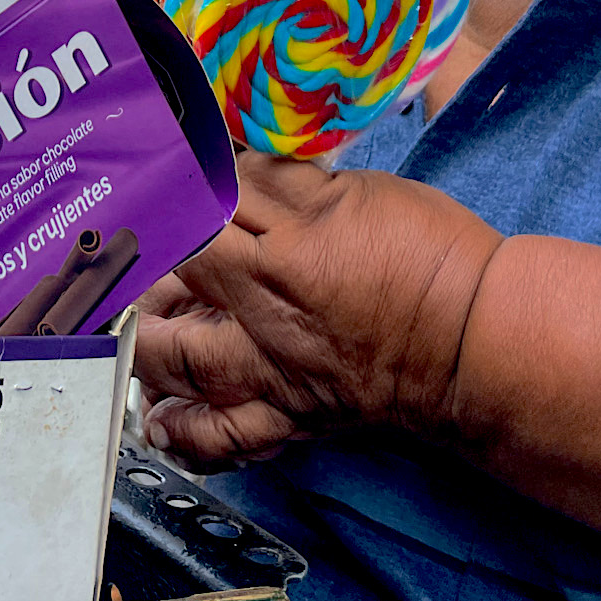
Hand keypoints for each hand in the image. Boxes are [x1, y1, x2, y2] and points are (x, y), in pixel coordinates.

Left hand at [134, 153, 501, 463]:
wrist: (479, 341)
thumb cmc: (433, 258)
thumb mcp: (357, 192)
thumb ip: (285, 182)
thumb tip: (234, 163)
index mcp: (286, 248)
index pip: (199, 217)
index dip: (164, 200)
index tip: (142, 188)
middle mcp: (266, 315)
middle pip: (169, 292)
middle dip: (136, 270)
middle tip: (120, 256)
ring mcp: (273, 373)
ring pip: (179, 364)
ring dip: (143, 343)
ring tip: (124, 326)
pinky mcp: (292, 415)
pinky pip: (225, 437)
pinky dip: (185, 435)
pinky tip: (158, 424)